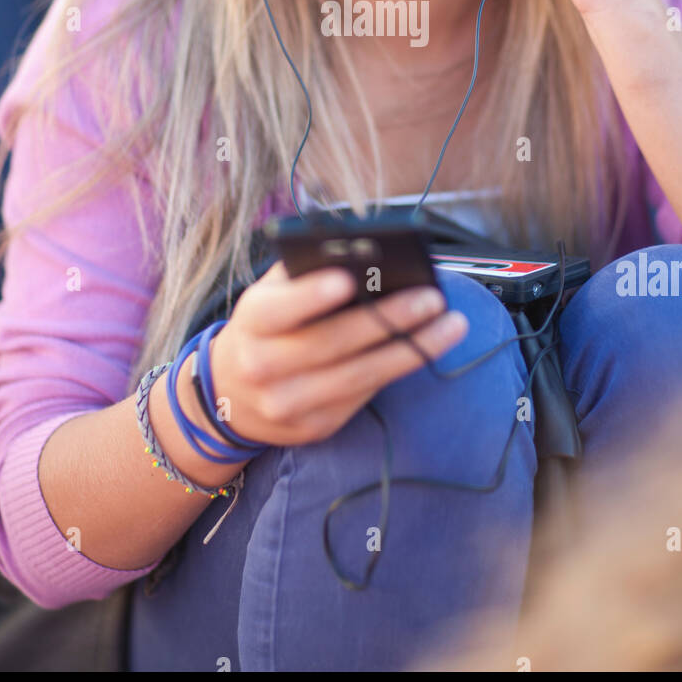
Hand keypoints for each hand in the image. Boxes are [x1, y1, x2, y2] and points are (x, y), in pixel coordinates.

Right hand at [207, 261, 467, 447]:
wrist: (231, 394)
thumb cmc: (265, 326)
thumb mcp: (270, 293)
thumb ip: (306, 271)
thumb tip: (362, 254)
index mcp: (251, 323)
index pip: (278, 310)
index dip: (311, 296)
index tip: (349, 279)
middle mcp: (263, 367)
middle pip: (331, 344)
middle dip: (386, 320)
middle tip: (431, 299)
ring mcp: (289, 404)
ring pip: (358, 377)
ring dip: (411, 350)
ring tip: (450, 326)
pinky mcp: (315, 427)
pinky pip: (363, 396)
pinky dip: (397, 370)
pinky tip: (426, 349)